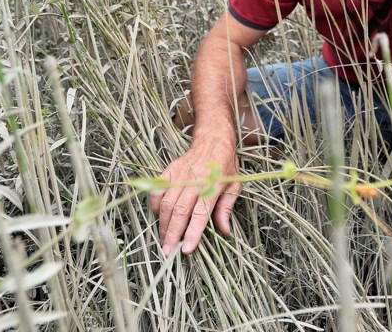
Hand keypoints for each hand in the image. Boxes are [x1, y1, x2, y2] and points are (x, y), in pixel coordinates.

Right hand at [148, 137, 239, 255]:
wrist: (213, 139)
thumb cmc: (225, 165)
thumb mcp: (234, 186)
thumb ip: (226, 209)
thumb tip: (224, 231)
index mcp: (213, 184)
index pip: (201, 213)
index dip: (193, 233)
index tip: (186, 250)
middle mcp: (194, 180)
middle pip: (179, 211)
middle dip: (172, 234)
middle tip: (168, 252)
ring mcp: (179, 174)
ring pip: (166, 204)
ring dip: (163, 225)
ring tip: (164, 240)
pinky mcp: (169, 170)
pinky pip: (158, 191)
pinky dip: (156, 206)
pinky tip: (159, 217)